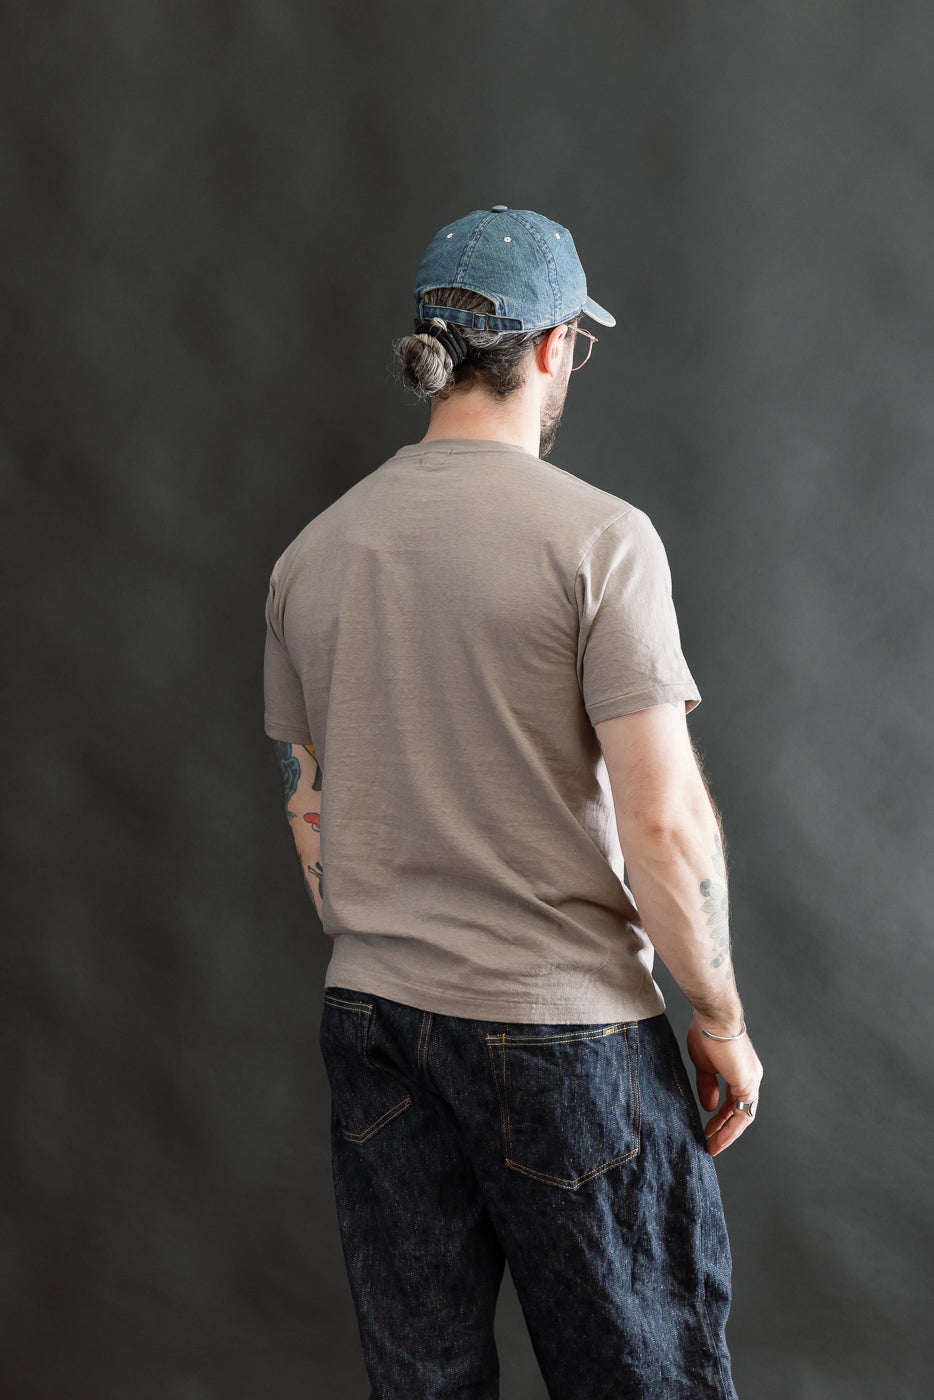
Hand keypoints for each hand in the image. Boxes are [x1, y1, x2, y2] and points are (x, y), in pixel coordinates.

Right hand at [686, 1014, 763, 1155]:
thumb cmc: (707, 1033)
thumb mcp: (704, 1065)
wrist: (714, 1018)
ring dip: (727, 1134)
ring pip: (742, 1116)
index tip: (708, 1128)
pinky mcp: (747, 1084)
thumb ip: (707, 1086)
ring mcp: (751, 1081)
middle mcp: (750, 1076)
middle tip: (710, 1143)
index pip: (733, 1101)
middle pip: (740, 1111)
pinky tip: (717, 1136)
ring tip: (712, 1146)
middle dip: (724, 1129)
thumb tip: (709, 1106)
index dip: (721, 1117)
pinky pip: (741, 1114)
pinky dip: (730, 1128)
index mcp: (740, 1070)